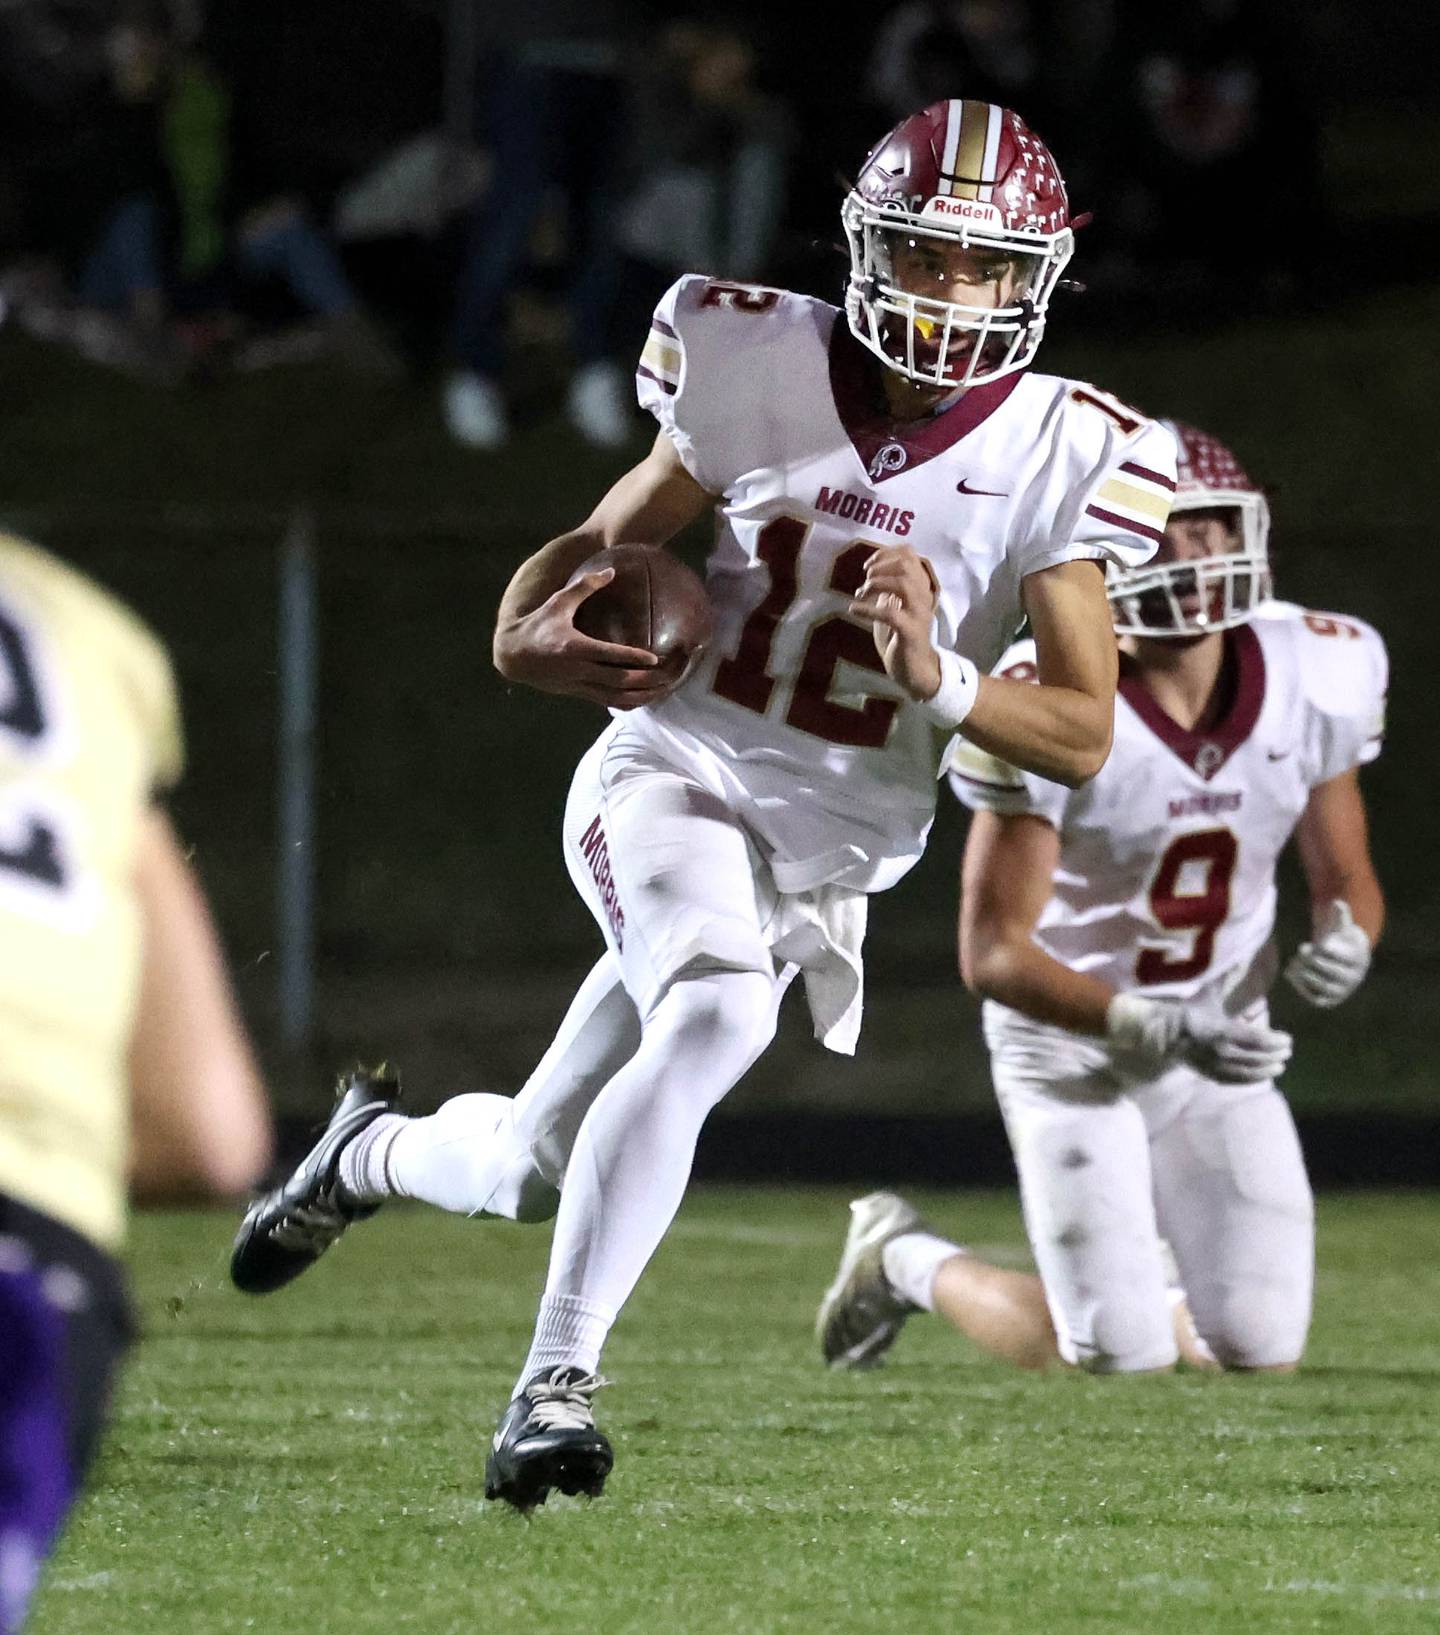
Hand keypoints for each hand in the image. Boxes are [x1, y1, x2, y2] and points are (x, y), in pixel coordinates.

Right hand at [494, 569, 679, 710]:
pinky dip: (628, 703)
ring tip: (664, 691)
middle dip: (646, 681)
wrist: (512, 656)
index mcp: (574, 647)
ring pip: (615, 697)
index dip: (633, 657)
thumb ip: (584, 587)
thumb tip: (611, 571)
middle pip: (619, 680)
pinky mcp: (578, 694)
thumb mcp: (558, 602)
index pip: (609, 655)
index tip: (655, 658)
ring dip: (641, 696)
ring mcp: (579, 685)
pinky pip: (607, 702)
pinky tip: (645, 699)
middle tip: (670, 676)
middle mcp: (578, 670)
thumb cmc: (537, 625)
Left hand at [847, 546, 941, 700]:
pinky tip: (854, 610)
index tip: (868, 565)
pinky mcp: (911, 631)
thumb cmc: (901, 637)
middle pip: (907, 564)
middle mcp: (924, 596)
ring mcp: (919, 613)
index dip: (886, 553)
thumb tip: (872, 571)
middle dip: (880, 566)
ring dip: (876, 584)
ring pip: (903, 583)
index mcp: (921, 587)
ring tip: (861, 594)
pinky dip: (867, 609)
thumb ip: (889, 587)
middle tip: (866, 579)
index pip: (910, 554)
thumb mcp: (894, 605)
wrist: (915, 670)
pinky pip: (890, 613)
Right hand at [1106, 994, 1292, 1084]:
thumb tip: (1240, 959)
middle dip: (1275, 1055)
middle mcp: (1222, 1051)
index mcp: (1224, 1031)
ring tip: (1280, 1067)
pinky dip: (1250, 1080)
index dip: (1276, 1041)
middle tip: (1288, 1051)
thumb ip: (1226, 979)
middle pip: (1257, 1057)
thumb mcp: (1208, 994)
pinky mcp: (1210, 1074)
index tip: (1288, 1039)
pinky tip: (1261, 1077)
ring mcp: (1216, 1065)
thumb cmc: (1188, 1010)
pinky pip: (1235, 1081)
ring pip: (1248, 1072)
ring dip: (1266, 1070)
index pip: (1258, 1040)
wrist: (1162, 1032)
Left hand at [1284, 899, 1370, 1008]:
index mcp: (1358, 958)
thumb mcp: (1342, 927)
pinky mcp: (1331, 1001)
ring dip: (1304, 973)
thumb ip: (1340, 916)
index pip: (1339, 956)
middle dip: (1311, 959)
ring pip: (1322, 985)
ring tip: (1294, 961)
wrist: (1346, 962)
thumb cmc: (1341, 940)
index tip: (1309, 944)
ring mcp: (1343, 990)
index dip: (1321, 950)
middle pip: (1331, 971)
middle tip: (1301, 948)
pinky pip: (1315, 998)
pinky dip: (1300, 987)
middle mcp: (1354, 977)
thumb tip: (1337, 903)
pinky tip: (1290, 972)